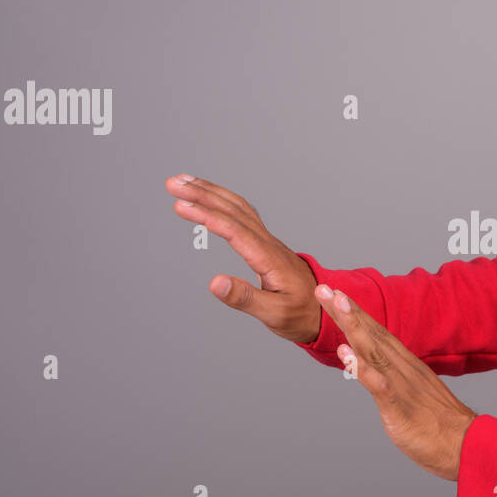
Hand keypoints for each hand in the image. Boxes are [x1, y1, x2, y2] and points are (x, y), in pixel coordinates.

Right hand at [165, 173, 322, 341]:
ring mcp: (267, 240)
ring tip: (183, 182)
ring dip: (210, 192)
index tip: (181, 206)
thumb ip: (244, 298)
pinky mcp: (264, 243)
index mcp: (269, 258)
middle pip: (233, 210)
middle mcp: (268, 243)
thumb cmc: (300, 314)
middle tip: (173, 183)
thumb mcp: (274, 314)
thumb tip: (214, 282)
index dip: (206, 216)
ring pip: (237, 207)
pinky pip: (242, 214)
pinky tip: (208, 197)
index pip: (234, 230)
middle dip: (202, 194)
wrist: (324, 310)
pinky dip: (222, 201)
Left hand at [317, 284, 476, 480]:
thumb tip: (358, 358)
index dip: (354, 313)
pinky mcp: (401, 407)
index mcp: (404, 365)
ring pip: (374, 350)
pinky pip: (380, 385)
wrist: (466, 445)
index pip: (375, 333)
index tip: (334, 294)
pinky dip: (362, 368)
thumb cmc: (437, 423)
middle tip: (324, 288)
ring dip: (355, 326)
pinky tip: (347, 354)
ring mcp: (402, 385)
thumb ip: (385, 375)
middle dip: (346, 311)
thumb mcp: (409, 392)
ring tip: (337, 303)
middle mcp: (402, 368)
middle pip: (371, 334)